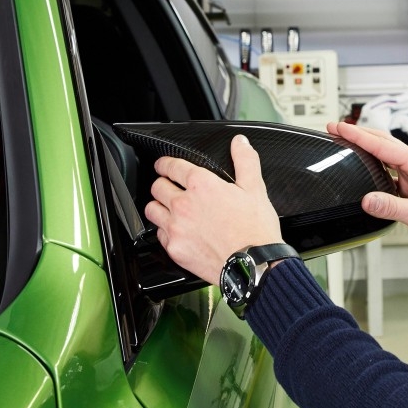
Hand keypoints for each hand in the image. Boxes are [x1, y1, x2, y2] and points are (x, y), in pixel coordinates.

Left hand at [145, 134, 284, 283]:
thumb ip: (245, 161)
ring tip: (167, 208)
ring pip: (152, 209)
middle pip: (157, 186)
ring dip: (158, 206)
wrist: (253, 264)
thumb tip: (240, 143)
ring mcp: (176, 227)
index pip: (171, 166)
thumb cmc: (255, 230)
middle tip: (168, 186)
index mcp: (202, 185)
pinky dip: (165, 231)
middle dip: (162, 183)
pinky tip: (176, 231)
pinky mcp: (175, 248)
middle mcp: (184, 204)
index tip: (164, 165)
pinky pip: (159, 234)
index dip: (165, 163)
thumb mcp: (255, 189)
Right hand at [327, 121, 407, 254]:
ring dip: (366, 146)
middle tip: (336, 128)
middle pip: (383, 141)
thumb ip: (391, 207)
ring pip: (385, 153)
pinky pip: (389, 168)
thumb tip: (367, 200)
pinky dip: (373, 163)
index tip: (340, 127)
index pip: (383, 145)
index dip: (358, 136)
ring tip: (345, 141)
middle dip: (359, 133)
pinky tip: (364, 165)